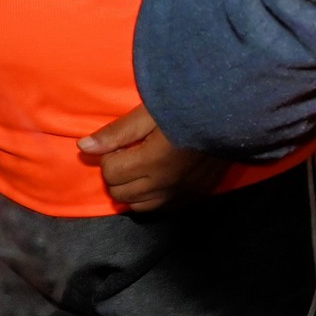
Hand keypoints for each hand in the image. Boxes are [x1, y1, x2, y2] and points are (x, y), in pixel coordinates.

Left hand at [79, 105, 228, 210]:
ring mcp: (179, 195)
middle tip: (131, 153)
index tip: (124, 142)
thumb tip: (83, 148)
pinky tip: (159, 179)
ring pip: (137, 205)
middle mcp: (164, 185)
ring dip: (132, 188)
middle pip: (119, 192)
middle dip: (117, 172)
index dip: (111, 154)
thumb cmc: (187, 107)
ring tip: (143, 167)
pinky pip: (160, 208)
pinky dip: (151, 197)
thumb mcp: (149, 112)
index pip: (110, 171)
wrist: (232, 115)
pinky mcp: (193, 197)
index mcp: (152, 162)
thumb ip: (117, 132)